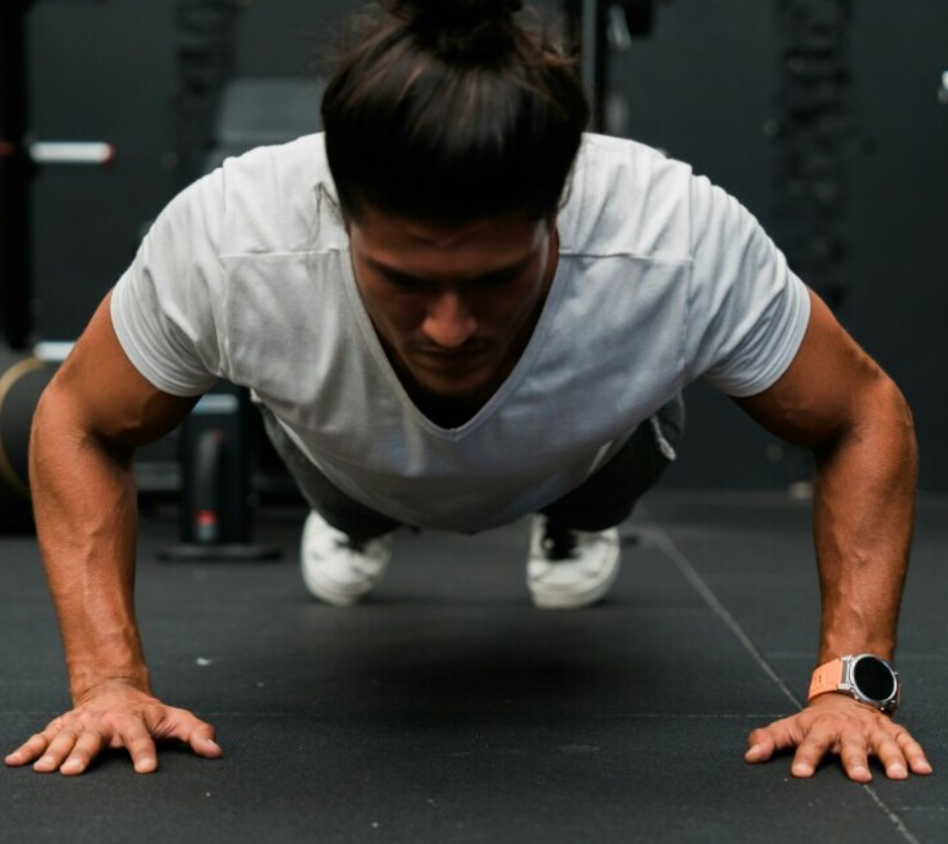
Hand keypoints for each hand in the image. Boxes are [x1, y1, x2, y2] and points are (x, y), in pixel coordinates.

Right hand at [4, 680, 221, 775]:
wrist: (115, 688)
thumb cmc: (148, 712)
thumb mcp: (175, 719)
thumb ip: (196, 734)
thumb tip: (216, 751)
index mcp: (134, 721)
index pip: (142, 738)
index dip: (145, 752)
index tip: (146, 769)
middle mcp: (105, 722)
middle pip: (94, 738)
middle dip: (83, 753)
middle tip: (73, 770)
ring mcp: (81, 723)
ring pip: (65, 738)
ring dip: (53, 753)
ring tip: (45, 770)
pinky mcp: (62, 726)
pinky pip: (42, 737)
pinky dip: (28, 748)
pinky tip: (13, 761)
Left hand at [744, 693, 931, 781]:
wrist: (844, 695)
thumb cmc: (815, 721)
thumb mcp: (790, 726)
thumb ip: (769, 740)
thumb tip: (749, 756)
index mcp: (820, 727)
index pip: (810, 743)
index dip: (804, 757)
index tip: (800, 773)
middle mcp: (847, 728)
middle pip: (850, 744)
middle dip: (854, 759)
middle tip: (858, 777)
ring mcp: (871, 728)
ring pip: (882, 742)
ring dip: (890, 757)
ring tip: (897, 774)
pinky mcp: (891, 730)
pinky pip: (906, 740)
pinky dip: (915, 753)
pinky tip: (922, 768)